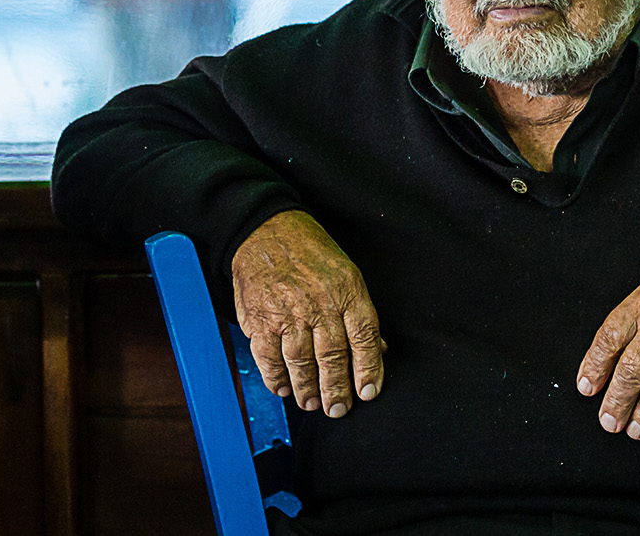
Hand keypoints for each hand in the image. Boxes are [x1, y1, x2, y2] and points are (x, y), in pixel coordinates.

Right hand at [231, 210, 385, 417]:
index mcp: (346, 291)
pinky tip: (284, 387)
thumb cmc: (310, 253)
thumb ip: (359, 314)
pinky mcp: (261, 319)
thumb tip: (378, 349)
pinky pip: (269, 358)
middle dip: (337, 390)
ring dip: (308, 389)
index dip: (368, 370)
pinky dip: (276, 378)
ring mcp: (288, 312)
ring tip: (311, 403)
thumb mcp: (346, 274)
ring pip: (301, 362)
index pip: (363, 338)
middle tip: (338, 409)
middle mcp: (319, 303)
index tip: (367, 393)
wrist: (265, 230)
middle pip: (332, 356)